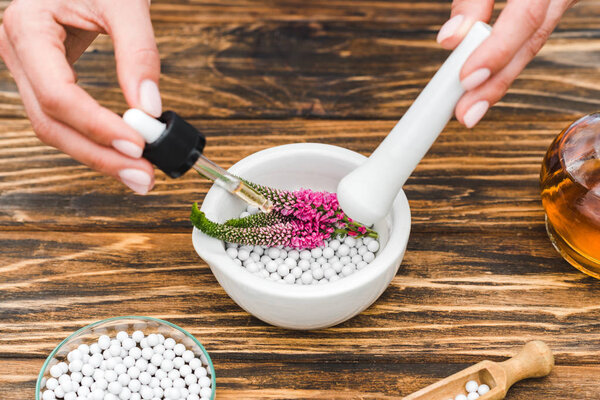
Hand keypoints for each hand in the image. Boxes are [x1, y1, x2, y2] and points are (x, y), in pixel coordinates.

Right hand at [0, 0, 160, 193]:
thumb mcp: (124, 2)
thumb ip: (139, 52)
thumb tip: (150, 108)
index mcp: (28, 26)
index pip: (57, 94)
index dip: (97, 126)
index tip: (138, 145)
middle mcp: (18, 52)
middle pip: (51, 122)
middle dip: (100, 155)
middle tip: (143, 177)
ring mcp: (28, 68)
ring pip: (55, 127)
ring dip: (98, 155)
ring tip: (138, 173)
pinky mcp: (45, 77)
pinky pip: (64, 118)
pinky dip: (94, 139)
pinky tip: (121, 153)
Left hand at [437, 0, 576, 127]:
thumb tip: (451, 38)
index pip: (525, 18)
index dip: (495, 52)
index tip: (466, 78)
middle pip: (531, 41)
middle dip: (496, 83)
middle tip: (465, 114)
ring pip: (534, 42)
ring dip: (502, 78)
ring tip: (472, 107)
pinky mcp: (554, 2)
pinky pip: (533, 34)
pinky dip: (509, 59)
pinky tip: (489, 81)